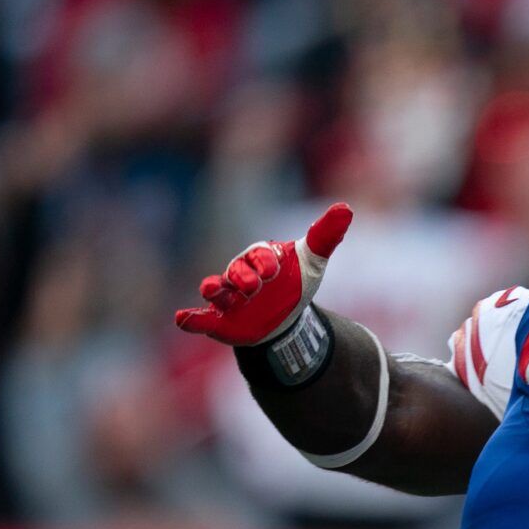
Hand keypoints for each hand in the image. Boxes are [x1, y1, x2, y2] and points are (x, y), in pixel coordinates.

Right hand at [174, 203, 353, 345]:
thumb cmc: (295, 282)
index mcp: (261, 257)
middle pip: (236, 271)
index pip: (260, 254)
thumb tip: (346, 208)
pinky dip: (191, 319)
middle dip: (243, 277)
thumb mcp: (312, 260)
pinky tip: (182, 319)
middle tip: (253, 286)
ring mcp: (227, 296)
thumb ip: (325, 236)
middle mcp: (239, 273)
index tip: (274, 270)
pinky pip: (201, 318)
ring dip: (215, 290)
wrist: (285, 318)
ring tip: (214, 290)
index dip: (265, 261)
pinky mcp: (219, 320)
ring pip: (216, 290)